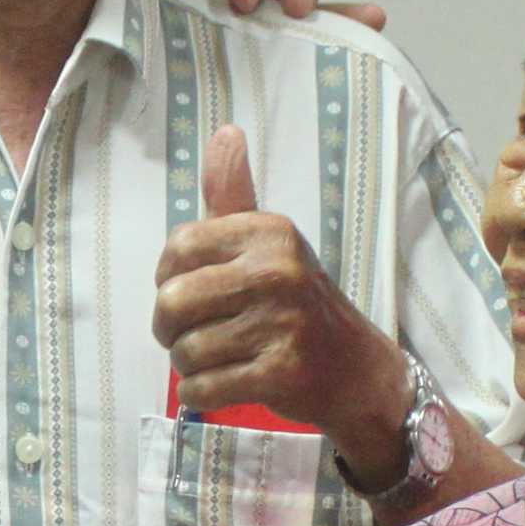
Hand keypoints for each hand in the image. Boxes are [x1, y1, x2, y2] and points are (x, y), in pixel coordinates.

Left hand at [152, 127, 409, 474]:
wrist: (357, 370)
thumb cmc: (297, 303)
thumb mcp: (270, 243)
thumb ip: (235, 195)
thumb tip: (226, 131)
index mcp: (270, 232)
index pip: (177, 248)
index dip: (167, 278)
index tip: (189, 292)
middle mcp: (277, 271)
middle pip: (172, 302)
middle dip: (169, 328)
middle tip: (194, 334)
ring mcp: (282, 324)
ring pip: (186, 351)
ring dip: (190, 364)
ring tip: (220, 358)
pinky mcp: (281, 373)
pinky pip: (203, 388)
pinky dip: (201, 393)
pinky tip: (224, 385)